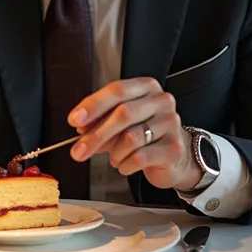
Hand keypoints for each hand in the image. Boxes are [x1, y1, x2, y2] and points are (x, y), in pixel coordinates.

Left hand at [67, 78, 202, 191]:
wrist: (176, 156)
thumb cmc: (145, 133)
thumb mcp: (120, 123)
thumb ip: (101, 121)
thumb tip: (81, 127)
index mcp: (146, 87)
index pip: (116, 90)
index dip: (93, 105)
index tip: (75, 120)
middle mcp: (161, 101)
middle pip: (123, 113)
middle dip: (96, 134)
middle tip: (79, 150)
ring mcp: (170, 123)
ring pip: (131, 137)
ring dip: (114, 152)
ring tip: (113, 158)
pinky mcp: (174, 148)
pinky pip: (140, 157)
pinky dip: (125, 164)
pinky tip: (125, 165)